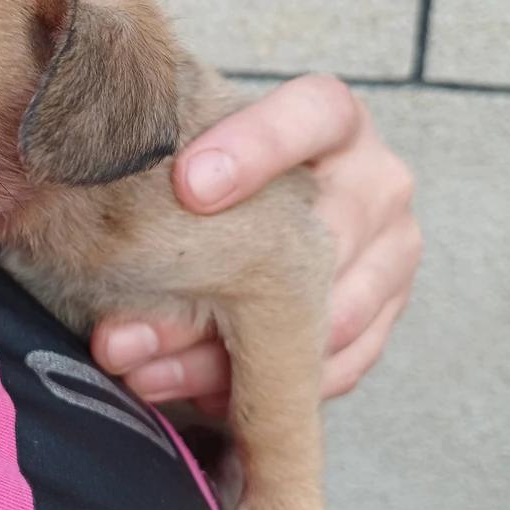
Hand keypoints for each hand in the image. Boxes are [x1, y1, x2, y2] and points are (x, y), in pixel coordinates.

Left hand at [91, 74, 421, 411]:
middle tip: (126, 335)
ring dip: (226, 363)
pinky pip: (340, 365)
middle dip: (208, 300)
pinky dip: (268, 392)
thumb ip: (163, 188)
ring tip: (146, 373)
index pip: (314, 114)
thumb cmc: (213, 169)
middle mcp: (377, 178)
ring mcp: (393, 248)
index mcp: (336, 118)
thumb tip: (115, 304)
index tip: (187, 185)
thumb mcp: (195, 156)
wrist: (273, 197)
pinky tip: (199, 395)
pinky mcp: (388, 312)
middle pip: (314, 242)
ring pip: (326, 320)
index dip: (256, 147)